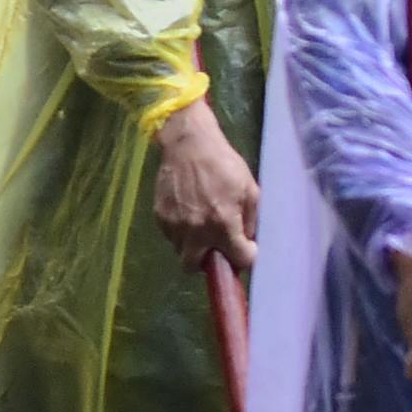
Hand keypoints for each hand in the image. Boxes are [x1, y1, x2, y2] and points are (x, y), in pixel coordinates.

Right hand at [145, 97, 258, 263]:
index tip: (246, 248)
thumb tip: (248, 240)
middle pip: (196, 267)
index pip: (240, 260)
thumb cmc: (223, 164)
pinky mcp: (160, 217)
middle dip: (207, 262)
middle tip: (216, 246)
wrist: (188, 144)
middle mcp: (196, 232)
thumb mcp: (249, 188)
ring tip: (201, 224)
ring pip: (181, 251)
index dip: (246, 256)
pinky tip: (188, 212)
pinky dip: (180, 232)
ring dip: (193, 245)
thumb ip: (251, 219)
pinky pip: (171, 236)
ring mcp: (175, 226)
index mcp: (223, 225)